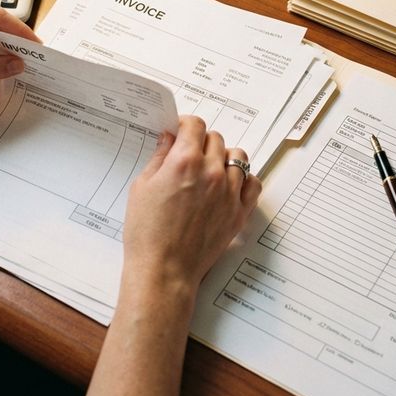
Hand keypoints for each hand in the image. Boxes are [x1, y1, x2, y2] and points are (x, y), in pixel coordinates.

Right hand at [122, 116, 260, 297]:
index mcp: (185, 161)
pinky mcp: (239, 212)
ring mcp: (230, 192)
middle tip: (190, 154)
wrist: (164, 270)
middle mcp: (212, 172)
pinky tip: (229, 185)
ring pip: (238, 156)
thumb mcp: (142, 187)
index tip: (181, 131)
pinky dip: (244, 179)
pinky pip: (253, 183)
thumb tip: (169, 139)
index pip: (195, 125)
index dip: (186, 125)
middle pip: (216, 138)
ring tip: (210, 169)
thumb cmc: (147, 233)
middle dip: (201, 142)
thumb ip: (159, 157)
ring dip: (223, 157)